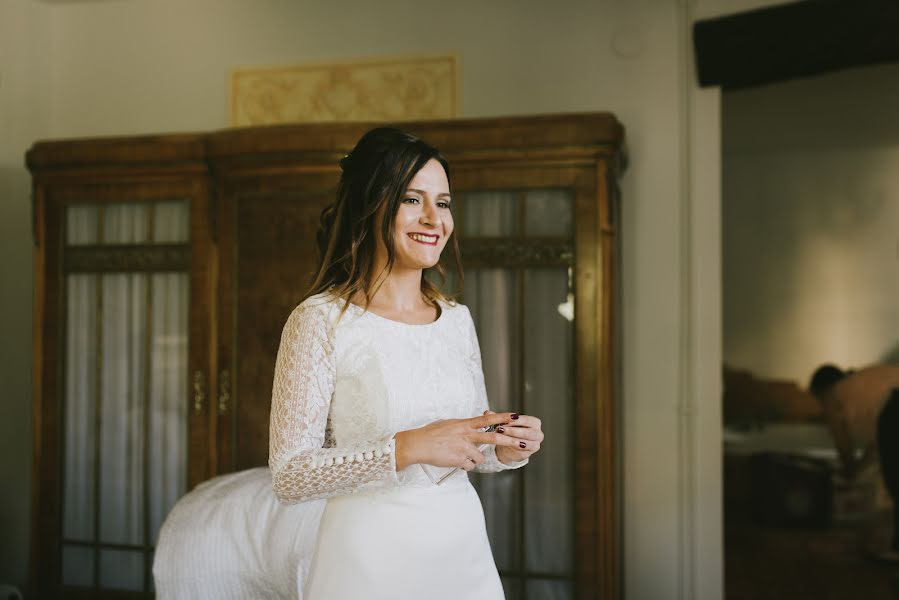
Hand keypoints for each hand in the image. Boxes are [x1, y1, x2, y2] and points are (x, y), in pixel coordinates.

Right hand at [395, 412, 522, 470]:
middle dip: (508, 440)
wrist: (419, 445)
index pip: (487, 419)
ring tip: (462, 456)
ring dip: (474, 459)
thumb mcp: (449, 424)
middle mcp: (466, 435)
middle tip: (521, 442)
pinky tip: (456, 462)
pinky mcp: (459, 460)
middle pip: (493, 437)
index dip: (503, 417)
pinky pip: (469, 466)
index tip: (515, 416)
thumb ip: (463, 426)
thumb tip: (471, 427)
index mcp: (464, 424)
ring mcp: (463, 448)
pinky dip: (464, 466)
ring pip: (480, 457)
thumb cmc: (431, 433)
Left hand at [484, 410, 543, 464]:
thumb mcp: (503, 423)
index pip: (526, 420)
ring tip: (501, 437)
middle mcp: (538, 433)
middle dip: (512, 431)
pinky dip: (515, 447)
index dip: (515, 421)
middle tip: (500, 429)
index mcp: (534, 422)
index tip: (503, 421)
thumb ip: (497, 417)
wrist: (510, 446)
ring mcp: (536, 443)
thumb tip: (487, 412)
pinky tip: (506, 444)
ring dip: (512, 439)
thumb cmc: (510, 431)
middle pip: (527, 432)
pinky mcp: (530, 453)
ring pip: (525, 442)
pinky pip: (523, 450)